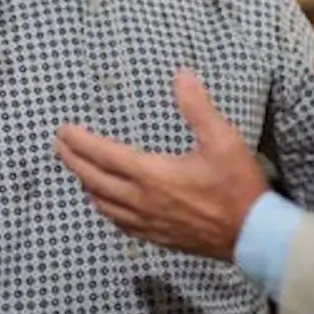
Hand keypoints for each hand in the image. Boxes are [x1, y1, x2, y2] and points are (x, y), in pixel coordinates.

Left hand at [54, 69, 266, 259]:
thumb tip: (181, 76)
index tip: (62, 130)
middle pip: (95, 180)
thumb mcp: (223, 140)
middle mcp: (142, 201)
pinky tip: (106, 205)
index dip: (80, 142)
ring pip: (104, 204)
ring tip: (79, 171)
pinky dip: (105, 209)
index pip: (104, 155)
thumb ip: (198, 108)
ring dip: (87, 185)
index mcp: (152, 175)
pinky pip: (120, 223)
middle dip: (73, 161)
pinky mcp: (157, 237)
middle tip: (59, 147)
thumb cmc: (238, 186)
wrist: (254, 235)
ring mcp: (148, 223)